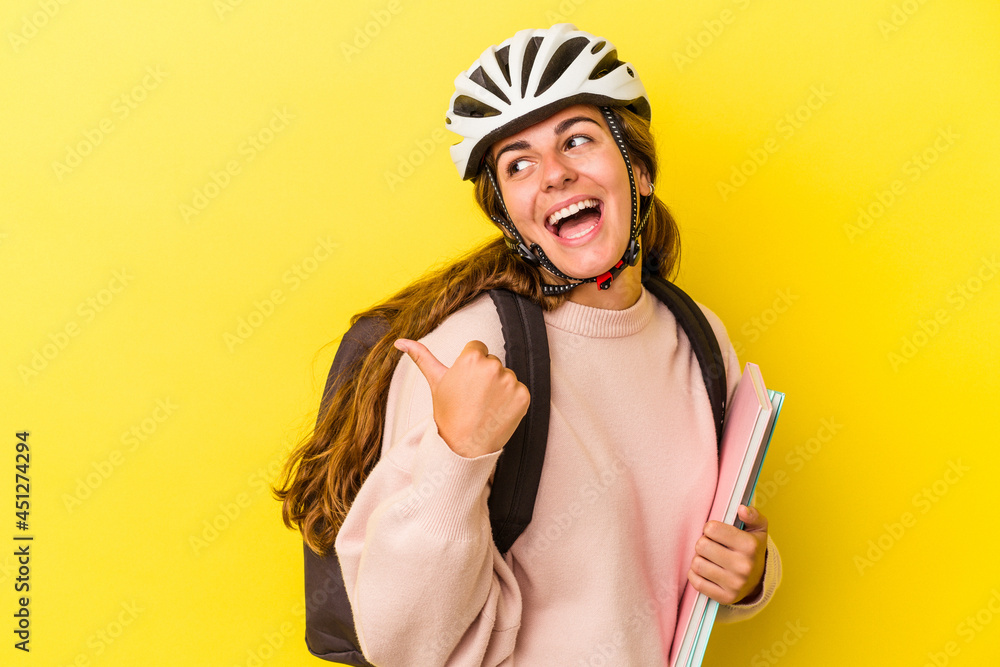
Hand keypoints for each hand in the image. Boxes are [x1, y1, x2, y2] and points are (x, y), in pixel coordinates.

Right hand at [394, 338, 529, 458]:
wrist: (463, 447)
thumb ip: (421, 356)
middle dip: (484, 377)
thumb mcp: (435, 381)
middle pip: (492, 362)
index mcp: (471, 357)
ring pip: (506, 376)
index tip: (465, 383)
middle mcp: (493, 365)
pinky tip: (496, 412)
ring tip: (483, 406)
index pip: (478, 348)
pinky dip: (511, 401)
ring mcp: (510, 381)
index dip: (470, 366)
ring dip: (498, 388)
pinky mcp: (523, 396)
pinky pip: (518, 390)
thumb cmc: (448, 413)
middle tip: (472, 398)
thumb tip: (400, 342)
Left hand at [687, 505, 767, 604]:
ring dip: (699, 559)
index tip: (715, 532)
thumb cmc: (752, 549)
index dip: (710, 528)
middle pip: (701, 545)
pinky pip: (696, 582)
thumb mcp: (757, 529)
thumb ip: (752, 515)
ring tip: (709, 558)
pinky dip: (696, 575)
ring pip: (696, 564)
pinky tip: (706, 570)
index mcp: (750, 546)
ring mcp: (734, 584)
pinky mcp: (725, 598)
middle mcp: (743, 566)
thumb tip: (741, 509)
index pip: (711, 529)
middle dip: (703, 543)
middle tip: (711, 546)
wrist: (758, 579)